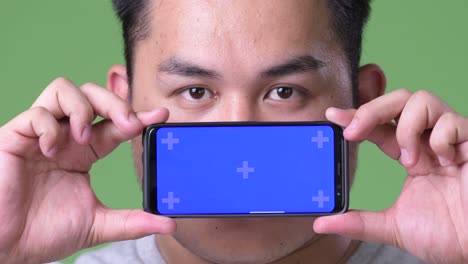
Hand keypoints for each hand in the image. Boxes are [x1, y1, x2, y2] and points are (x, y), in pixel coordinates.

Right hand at [0, 78, 175, 263]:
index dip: (139, 116)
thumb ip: (132, 222)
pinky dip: (48, 127)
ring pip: (64, 90)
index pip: (115, 125)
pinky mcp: (15, 137)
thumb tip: (168, 223)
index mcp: (85, 153)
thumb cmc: (45, 232)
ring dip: (82, 107)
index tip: (161, 115)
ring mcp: (41, 134)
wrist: (7, 248)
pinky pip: (36, 114)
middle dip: (115, 102)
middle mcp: (65, 138)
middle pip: (93, 96)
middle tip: (129, 123)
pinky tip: (52, 151)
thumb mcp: (97, 225)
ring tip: (84, 136)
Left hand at [314, 89, 467, 263]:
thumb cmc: (448, 236)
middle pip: (397, 100)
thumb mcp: (394, 227)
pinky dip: (441, 139)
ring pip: (421, 100)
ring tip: (410, 160)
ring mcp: (451, 140)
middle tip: (354, 131)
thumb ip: (359, 223)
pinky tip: (446, 163)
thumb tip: (322, 224)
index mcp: (412, 156)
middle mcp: (429, 142)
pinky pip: (452, 122)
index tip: (332, 115)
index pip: (380, 126)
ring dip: (406, 128)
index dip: (356, 116)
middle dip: (370, 110)